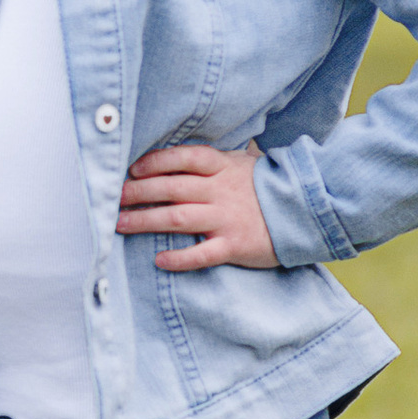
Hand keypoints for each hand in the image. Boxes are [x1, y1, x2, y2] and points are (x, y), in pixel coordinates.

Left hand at [115, 139, 277, 271]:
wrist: (305, 212)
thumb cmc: (264, 189)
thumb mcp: (241, 165)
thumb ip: (210, 163)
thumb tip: (173, 160)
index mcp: (222, 167)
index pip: (183, 158)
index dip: (155, 162)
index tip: (132, 170)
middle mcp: (220, 190)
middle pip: (171, 188)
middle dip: (138, 193)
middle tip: (113, 199)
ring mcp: (227, 218)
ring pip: (178, 218)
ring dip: (145, 221)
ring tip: (120, 225)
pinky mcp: (234, 245)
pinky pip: (202, 253)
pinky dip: (179, 258)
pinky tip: (159, 260)